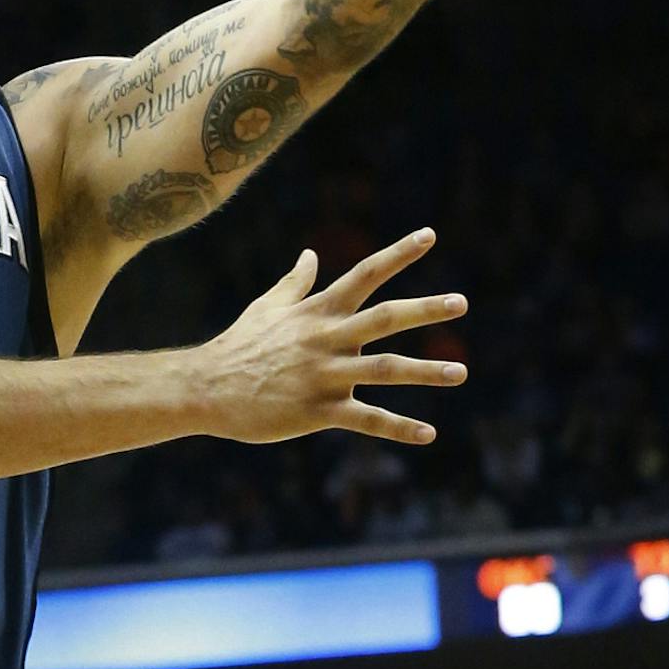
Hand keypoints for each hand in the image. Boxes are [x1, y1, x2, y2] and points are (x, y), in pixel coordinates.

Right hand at [202, 228, 467, 445]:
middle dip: (424, 309)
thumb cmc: (240, 344)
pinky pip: (365, 419)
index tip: (429, 235)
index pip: (365, 274)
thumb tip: (310, 254)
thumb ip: (296, 283)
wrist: (207, 387)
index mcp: (318, 311)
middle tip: (461, 301)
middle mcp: (326, 338)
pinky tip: (428, 433)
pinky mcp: (317, 410)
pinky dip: (398, 427)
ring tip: (460, 372)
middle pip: (384, 317)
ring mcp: (323, 374)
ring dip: (425, 372)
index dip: (399, 254)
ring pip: (384, 370)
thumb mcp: (267, 307)